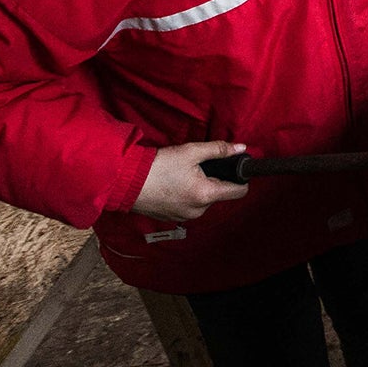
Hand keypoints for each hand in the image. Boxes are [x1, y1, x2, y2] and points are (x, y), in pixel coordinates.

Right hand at [133, 141, 250, 222]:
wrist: (126, 182)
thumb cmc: (158, 166)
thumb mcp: (191, 152)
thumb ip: (219, 149)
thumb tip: (242, 148)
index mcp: (206, 195)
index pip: (240, 191)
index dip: (241, 177)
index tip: (235, 167)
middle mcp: (198, 211)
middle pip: (220, 194)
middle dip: (215, 178)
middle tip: (199, 166)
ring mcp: (185, 216)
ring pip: (204, 199)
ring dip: (200, 187)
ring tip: (183, 174)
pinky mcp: (173, 218)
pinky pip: (190, 205)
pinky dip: (187, 194)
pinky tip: (174, 183)